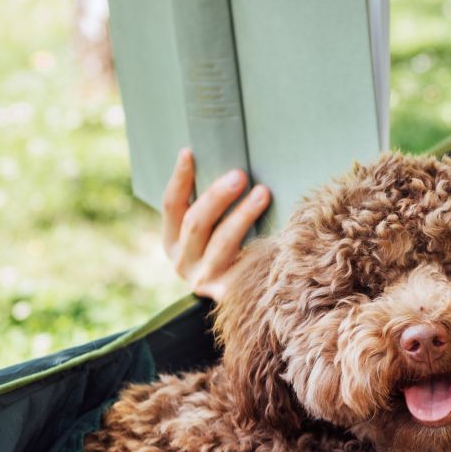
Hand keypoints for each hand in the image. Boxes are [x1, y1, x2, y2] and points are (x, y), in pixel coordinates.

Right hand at [161, 148, 269, 299]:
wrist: (247, 299)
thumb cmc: (230, 249)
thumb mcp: (211, 229)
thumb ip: (212, 205)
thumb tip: (231, 163)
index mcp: (172, 241)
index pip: (171, 205)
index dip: (179, 178)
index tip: (190, 152)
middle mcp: (183, 263)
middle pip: (196, 223)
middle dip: (217, 196)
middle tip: (240, 175)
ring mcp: (205, 280)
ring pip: (222, 243)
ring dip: (243, 215)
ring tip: (263, 193)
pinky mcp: (231, 293)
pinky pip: (247, 265)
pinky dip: (262, 244)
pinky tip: (279, 230)